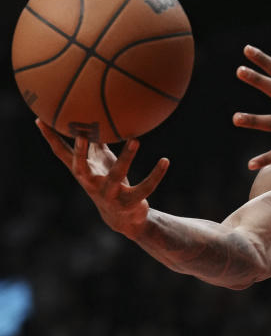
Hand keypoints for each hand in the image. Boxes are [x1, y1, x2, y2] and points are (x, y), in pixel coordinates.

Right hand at [36, 119, 168, 237]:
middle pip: (81, 168)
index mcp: (84, 172)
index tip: (40, 119)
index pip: (62, 154)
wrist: (123, 218)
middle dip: (80, 153)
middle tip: (82, 134)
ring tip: (136, 140)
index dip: (51, 138)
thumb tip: (92, 117)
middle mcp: (92, 184)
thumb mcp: (101, 163)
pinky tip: (165, 160)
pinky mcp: (129, 202)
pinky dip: (156, 174)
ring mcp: (110, 194)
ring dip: (126, 158)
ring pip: (117, 176)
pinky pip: (145, 187)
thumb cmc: (110, 183)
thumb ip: (96, 144)